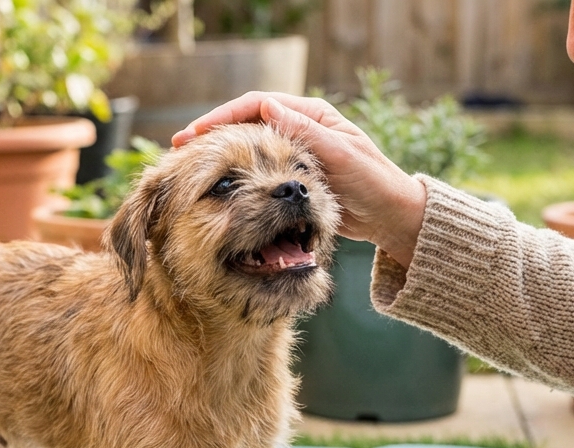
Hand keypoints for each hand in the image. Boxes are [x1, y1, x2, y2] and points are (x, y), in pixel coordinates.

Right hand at [172, 92, 426, 266]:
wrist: (392, 217)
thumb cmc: (373, 184)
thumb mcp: (340, 156)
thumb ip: (305, 133)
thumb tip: (267, 106)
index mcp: (313, 115)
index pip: (258, 104)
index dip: (223, 115)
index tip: (195, 132)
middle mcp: (302, 129)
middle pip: (247, 122)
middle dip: (213, 133)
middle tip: (181, 147)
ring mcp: (296, 153)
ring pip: (249, 147)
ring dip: (221, 154)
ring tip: (190, 165)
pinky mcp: (295, 177)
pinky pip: (258, 169)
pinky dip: (236, 174)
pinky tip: (216, 186)